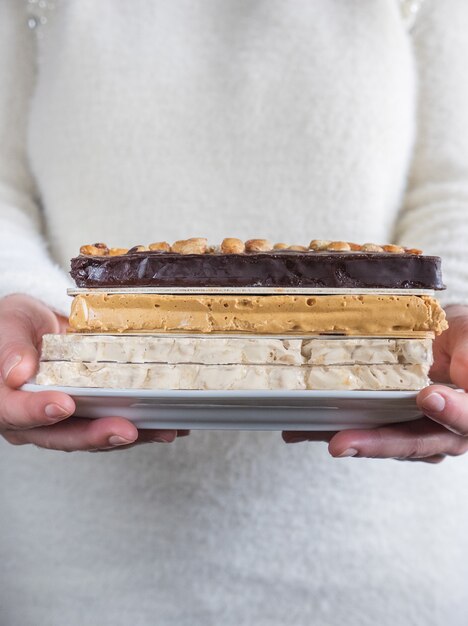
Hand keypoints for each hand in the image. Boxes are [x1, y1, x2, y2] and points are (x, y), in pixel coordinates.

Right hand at [0, 294, 186, 450]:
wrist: (36, 325)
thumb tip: (17, 373)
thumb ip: (11, 348)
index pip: (16, 412)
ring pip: (92, 437)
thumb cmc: (16, 325)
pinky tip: (166, 425)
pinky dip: (140, 427)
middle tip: (127, 430)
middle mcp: (33, 419)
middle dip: (97, 435)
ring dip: (128, 436)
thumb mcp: (10, 324)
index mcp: (6, 400)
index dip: (39, 411)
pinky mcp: (88, 415)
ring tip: (160, 430)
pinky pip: (111, 425)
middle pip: (62, 436)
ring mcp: (63, 421)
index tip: (63, 404)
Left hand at [283, 305, 467, 462]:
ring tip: (321, 438)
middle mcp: (449, 429)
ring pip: (388, 443)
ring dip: (354, 442)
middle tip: (344, 442)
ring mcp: (418, 432)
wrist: (444, 340)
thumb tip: (467, 373)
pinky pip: (366, 432)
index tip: (428, 397)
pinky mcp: (390, 427)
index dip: (452, 413)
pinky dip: (337, 432)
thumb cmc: (462, 336)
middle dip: (380, 442)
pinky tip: (306, 430)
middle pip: (419, 442)